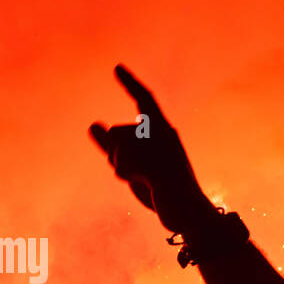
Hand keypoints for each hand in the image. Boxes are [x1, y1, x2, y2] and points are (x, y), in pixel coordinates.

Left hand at [89, 65, 210, 232]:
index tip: (116, 68)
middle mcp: (164, 133)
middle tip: (136, 175)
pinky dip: (126, 174)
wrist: (192, 215)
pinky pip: (122, 162)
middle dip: (114, 155)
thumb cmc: (163, 192)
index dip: (130, 84)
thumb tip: (92, 124)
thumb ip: (112, 147)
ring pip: (117, 147)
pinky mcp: (156, 164)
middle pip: (118, 132)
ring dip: (121, 168)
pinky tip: (145, 183)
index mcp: (164, 131)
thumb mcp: (132, 167)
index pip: (145, 100)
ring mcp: (161, 147)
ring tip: (145, 180)